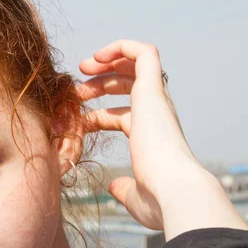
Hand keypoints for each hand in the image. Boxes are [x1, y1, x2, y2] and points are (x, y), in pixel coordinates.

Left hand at [77, 39, 200, 229]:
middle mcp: (155, 115)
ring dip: (107, 62)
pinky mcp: (153, 91)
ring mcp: (156, 101)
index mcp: (149, 136)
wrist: (174, 193)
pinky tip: (97, 57)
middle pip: (127, 87)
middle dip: (99, 84)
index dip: (95, 116)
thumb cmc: (157, 200)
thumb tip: (114, 187)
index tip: (73, 122)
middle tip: (74, 90)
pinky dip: (121, 47)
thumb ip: (123, 188)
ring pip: (135, 65)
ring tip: (82, 68)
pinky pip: (144, 53)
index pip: (121, 116)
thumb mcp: (133, 195)